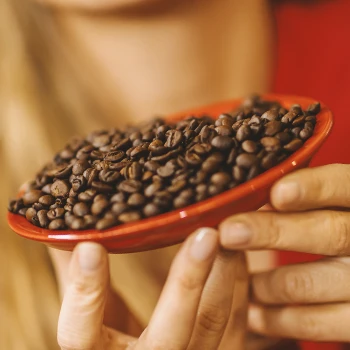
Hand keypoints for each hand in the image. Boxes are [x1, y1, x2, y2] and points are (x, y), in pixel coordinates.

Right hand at [56, 228, 248, 349]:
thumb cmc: (104, 343)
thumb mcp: (86, 321)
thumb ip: (76, 280)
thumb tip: (58, 234)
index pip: (81, 333)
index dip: (85, 291)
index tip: (90, 246)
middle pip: (167, 336)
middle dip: (188, 282)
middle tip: (205, 235)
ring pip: (211, 327)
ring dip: (223, 277)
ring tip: (229, 233)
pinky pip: (236, 324)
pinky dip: (239, 285)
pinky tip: (238, 253)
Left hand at [219, 164, 349, 342]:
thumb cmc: (326, 231)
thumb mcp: (324, 208)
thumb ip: (298, 200)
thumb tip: (244, 198)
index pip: (344, 185)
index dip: (314, 188)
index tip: (278, 193)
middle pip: (329, 233)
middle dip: (273, 232)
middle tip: (230, 233)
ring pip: (311, 282)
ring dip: (264, 282)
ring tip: (230, 275)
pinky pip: (315, 323)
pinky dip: (276, 318)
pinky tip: (250, 313)